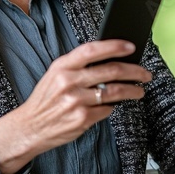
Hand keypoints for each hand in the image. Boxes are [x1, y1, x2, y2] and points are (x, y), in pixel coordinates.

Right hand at [0, 39, 151, 173]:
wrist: (29, 127)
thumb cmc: (46, 99)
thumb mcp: (55, 75)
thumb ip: (78, 66)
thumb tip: (111, 59)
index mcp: (62, 66)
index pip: (92, 50)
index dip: (114, 46)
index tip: (131, 47)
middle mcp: (68, 82)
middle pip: (111, 71)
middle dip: (134, 71)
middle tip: (145, 73)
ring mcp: (76, 101)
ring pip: (114, 91)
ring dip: (132, 90)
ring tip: (139, 91)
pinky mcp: (82, 119)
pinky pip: (107, 110)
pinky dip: (113, 107)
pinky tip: (114, 105)